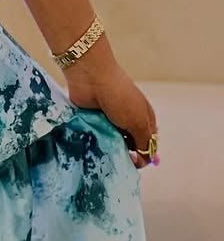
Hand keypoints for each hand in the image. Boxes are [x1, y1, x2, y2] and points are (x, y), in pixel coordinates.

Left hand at [64, 52, 158, 171]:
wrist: (92, 78)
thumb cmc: (120, 97)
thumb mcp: (138, 122)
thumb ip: (145, 142)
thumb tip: (148, 159)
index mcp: (145, 119)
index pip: (148, 144)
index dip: (143, 155)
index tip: (134, 163)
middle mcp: (129, 121)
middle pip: (130, 146)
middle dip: (125, 153)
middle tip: (118, 160)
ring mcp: (111, 121)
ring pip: (113, 143)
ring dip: (110, 148)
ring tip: (104, 153)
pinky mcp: (94, 121)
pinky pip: (97, 137)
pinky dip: (96, 142)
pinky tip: (93, 147)